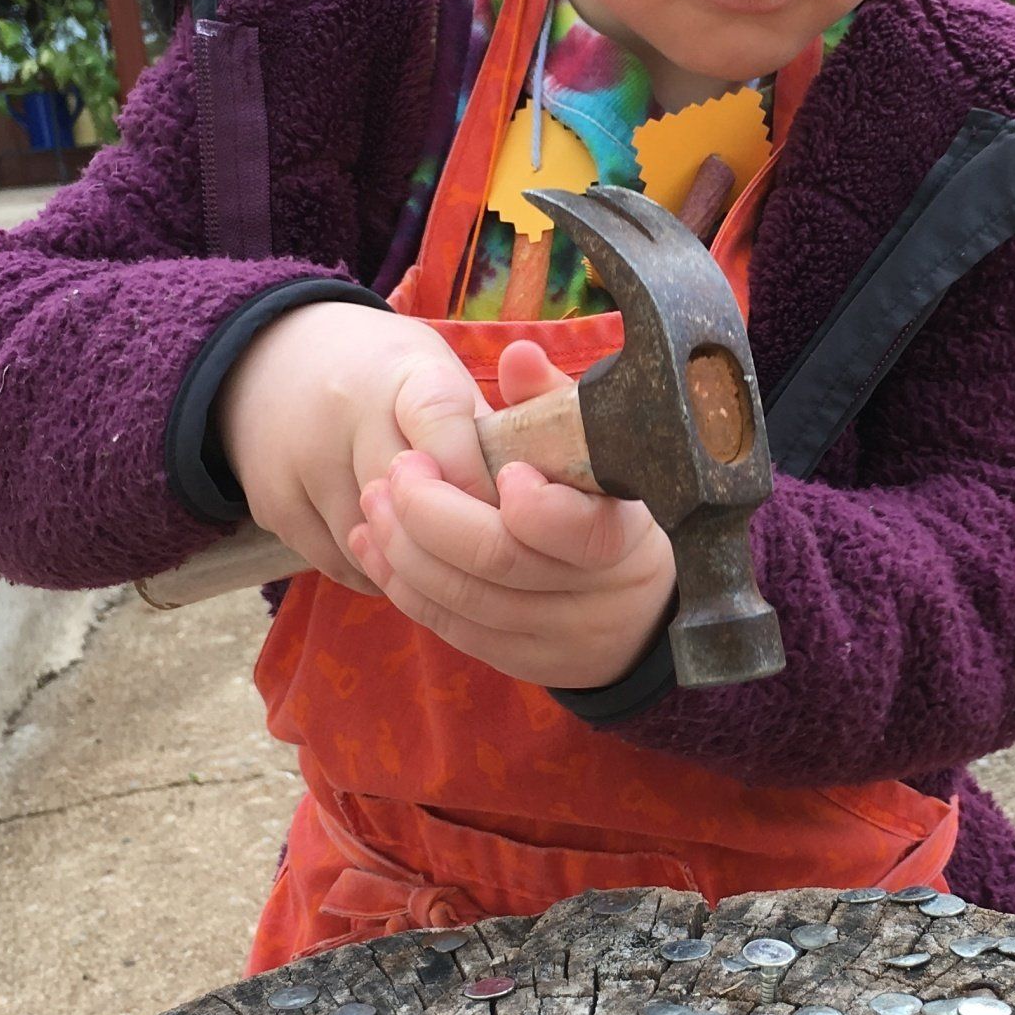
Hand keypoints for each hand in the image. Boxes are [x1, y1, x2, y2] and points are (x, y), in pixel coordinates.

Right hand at [216, 301, 495, 593]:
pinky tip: (408, 564)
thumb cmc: (388, 378)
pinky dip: (383, 576)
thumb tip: (554, 482)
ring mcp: (303, 461)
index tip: (511, 513)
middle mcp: (345, 412)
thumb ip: (492, 423)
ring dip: (425, 566)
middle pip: (410, 503)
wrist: (275, 362)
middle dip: (462, 538)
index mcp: (403, 373)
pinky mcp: (276, 504)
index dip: (481, 482)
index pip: (446, 428)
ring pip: (379, 546)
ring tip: (460, 563)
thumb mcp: (439, 375)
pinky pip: (344, 566)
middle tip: (502, 559)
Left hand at [346, 339, 677, 685]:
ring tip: (374, 500)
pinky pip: (447, 627)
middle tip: (400, 472)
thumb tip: (518, 354)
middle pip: (497, 563)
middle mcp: (591, 597)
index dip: (533, 505)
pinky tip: (375, 544)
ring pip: (461, 600)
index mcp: (621, 538)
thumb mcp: (600, 456)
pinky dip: (402, 584)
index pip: (576, 532)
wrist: (640, 613)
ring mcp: (551, 636)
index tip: (505, 470)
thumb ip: (554, 404)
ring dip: (403, 548)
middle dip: (433, 513)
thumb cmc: (608, 510)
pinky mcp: (514, 659)